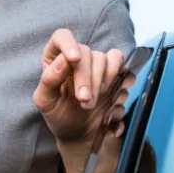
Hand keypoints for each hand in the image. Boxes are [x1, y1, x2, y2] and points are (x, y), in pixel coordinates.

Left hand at [33, 28, 132, 146]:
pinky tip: (110, 108)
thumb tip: (63, 60)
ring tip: (96, 102)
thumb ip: (49, 79)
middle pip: (90, 53)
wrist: (79, 135)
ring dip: (107, 81)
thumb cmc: (58, 116)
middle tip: (85, 101)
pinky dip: (122, 90)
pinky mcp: (117, 80)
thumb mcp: (46, 101)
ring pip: (113, 58)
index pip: (62, 37)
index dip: (69, 43)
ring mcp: (100, 68)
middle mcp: (80, 59)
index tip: (73, 58)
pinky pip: (128, 74)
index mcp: (57, 59)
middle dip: (89, 79)